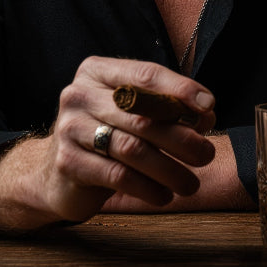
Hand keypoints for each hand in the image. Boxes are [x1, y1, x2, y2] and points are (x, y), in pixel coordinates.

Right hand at [0, 56, 216, 232]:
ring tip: (191, 183)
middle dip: (182, 137)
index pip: (145, 73)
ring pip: (132, 148)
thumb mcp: (131, 111)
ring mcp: (69, 127)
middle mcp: (79, 93)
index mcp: (98, 71)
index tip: (210, 107)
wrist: (56, 173)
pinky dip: (147, 188)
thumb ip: (166, 106)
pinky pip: (117, 175)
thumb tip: (206, 113)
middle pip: (142, 114)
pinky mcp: (67, 162)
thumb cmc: (106, 134)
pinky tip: (163, 196)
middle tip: (207, 155)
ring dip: (169, 169)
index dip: (180, 89)